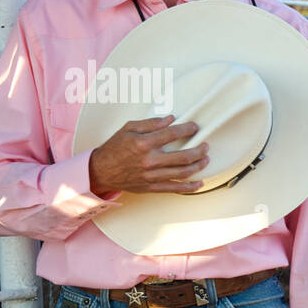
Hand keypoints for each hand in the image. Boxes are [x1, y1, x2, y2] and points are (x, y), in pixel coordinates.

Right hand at [88, 115, 207, 197]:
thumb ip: (151, 123)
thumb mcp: (128, 128)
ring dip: (199, 166)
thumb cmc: (114, 147)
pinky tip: (200, 183)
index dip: (187, 129)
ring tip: (205, 159)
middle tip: (206, 146)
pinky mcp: (152, 187)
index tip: (194, 127)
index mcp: (144, 143)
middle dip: (200, 150)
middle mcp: (150, 160)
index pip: (172, 134)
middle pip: (184, 156)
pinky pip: (175, 188)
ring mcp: (152, 176)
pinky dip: (190, 187)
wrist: (101, 170)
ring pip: (183, 173)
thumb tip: (171, 119)